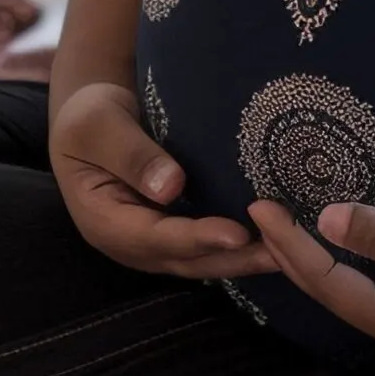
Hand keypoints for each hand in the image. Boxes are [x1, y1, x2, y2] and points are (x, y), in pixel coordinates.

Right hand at [49, 81, 277, 279]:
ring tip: (287, 252)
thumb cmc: (89, 115)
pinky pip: (202, 245)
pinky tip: (270, 239)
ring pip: (197, 259)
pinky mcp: (169, 228)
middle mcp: (128, 241)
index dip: (197, 238)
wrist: (88, 116)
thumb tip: (171, 187)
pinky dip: (234, 246)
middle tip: (281, 253)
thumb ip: (131, 154)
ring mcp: (149, 240)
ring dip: (240, 259)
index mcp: (103, 221)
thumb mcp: (99, 125)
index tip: (238, 234)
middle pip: (183, 259)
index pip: (154, 237)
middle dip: (232, 259)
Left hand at [246, 200, 374, 363]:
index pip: (331, 285)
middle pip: (338, 297)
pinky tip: (349, 247)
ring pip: (359, 296)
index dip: (292, 246)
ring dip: (322, 263)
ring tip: (289, 230)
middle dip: (295, 258)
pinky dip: (356, 264)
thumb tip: (325, 220)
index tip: (261, 207)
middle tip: (260, 216)